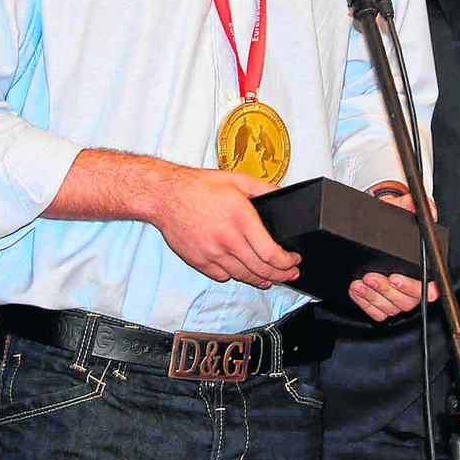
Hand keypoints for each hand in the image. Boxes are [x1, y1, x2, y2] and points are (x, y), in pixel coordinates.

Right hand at [147, 167, 298, 289]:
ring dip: (260, 279)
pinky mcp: (199, 261)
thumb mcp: (237, 180)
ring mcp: (212, 253)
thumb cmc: (198, 187)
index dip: (287, 263)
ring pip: (243, 276)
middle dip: (281, 275)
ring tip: (270, 278)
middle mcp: (228, 239)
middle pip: (260, 270)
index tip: (294, 261)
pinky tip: (241, 270)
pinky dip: (235, 276)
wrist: (165, 196)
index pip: (271, 253)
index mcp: (241, 218)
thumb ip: (264, 189)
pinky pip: (222, 276)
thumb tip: (283, 196)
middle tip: (289, 274)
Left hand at [349, 188, 439, 320]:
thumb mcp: (402, 208)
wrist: (374, 224)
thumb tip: (428, 209)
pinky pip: (377, 312)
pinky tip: (356, 289)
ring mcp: (397, 297)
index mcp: (424, 269)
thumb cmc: (392, 221)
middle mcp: (412, 286)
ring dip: (373, 297)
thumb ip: (415, 206)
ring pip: (390, 308)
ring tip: (359, 282)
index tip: (397, 278)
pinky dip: (365, 303)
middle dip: (386, 290)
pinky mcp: (382, 302)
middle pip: (407, 301)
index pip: (430, 288)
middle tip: (371, 276)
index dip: (415, 288)